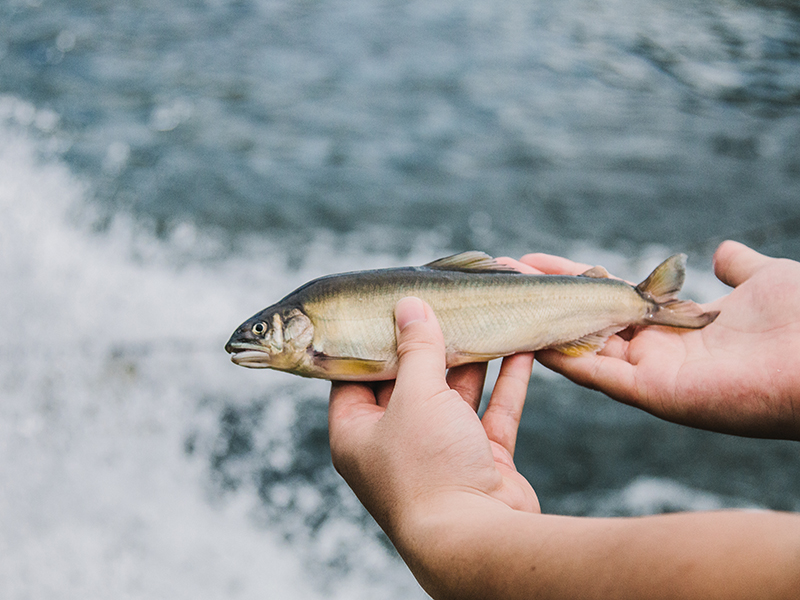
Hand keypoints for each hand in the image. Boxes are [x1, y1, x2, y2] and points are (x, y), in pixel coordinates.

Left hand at [328, 296, 537, 541]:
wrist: (478, 540)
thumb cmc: (428, 468)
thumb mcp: (416, 396)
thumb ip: (417, 349)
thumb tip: (410, 305)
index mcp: (358, 433)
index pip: (355, 377)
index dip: (370, 341)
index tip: (388, 306)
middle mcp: (395, 444)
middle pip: (410, 382)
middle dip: (430, 345)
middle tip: (444, 304)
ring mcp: (440, 454)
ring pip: (456, 395)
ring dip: (473, 360)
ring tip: (483, 317)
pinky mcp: (480, 462)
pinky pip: (493, 413)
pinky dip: (508, 382)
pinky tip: (521, 349)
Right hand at [508, 241, 799, 439]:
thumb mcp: (768, 281)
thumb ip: (740, 269)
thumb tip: (721, 252)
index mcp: (679, 329)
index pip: (611, 300)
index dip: (573, 278)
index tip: (535, 258)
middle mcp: (659, 356)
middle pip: (587, 322)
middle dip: (545, 296)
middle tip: (505, 269)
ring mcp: (654, 377)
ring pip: (583, 348)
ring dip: (543, 321)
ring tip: (505, 291)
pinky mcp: (655, 394)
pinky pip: (596, 374)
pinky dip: (561, 355)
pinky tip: (528, 333)